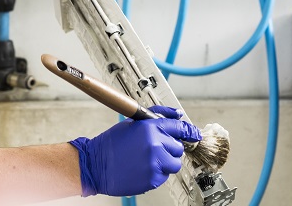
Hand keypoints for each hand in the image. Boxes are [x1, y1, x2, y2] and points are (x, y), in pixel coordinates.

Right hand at [69, 106, 201, 196]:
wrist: (96, 165)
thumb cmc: (111, 144)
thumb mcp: (132, 122)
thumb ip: (156, 115)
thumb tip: (176, 113)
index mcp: (150, 127)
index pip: (179, 127)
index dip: (189, 131)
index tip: (195, 134)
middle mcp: (155, 143)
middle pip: (178, 147)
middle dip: (169, 148)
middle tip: (154, 149)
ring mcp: (155, 162)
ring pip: (174, 163)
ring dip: (165, 162)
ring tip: (148, 160)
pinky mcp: (153, 178)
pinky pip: (165, 176)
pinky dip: (156, 173)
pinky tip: (142, 168)